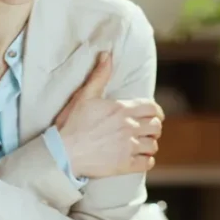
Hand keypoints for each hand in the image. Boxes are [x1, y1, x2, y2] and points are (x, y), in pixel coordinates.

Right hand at [57, 52, 164, 178]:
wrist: (63, 152)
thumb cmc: (72, 123)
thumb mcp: (85, 95)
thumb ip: (99, 75)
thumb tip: (107, 55)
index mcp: (122, 110)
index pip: (152, 108)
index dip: (156, 112)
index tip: (154, 116)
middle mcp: (130, 128)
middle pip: (156, 127)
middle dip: (154, 128)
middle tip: (147, 130)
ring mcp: (129, 147)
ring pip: (153, 145)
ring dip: (149, 144)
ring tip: (142, 145)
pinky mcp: (125, 164)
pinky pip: (147, 163)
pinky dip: (146, 161)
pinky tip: (139, 159)